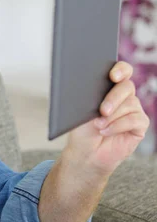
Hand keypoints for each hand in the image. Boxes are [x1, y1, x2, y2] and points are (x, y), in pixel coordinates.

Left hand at [64, 61, 149, 175]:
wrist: (85, 151)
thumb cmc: (81, 128)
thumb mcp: (80, 110)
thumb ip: (88, 96)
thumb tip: (89, 86)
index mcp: (109, 86)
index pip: (122, 71)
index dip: (120, 70)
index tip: (112, 76)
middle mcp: (124, 96)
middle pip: (127, 87)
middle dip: (113, 98)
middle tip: (102, 110)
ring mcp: (133, 109)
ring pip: (130, 104)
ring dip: (112, 117)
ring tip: (98, 126)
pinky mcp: (140, 125)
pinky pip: (134, 120)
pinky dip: (118, 126)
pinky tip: (106, 131)